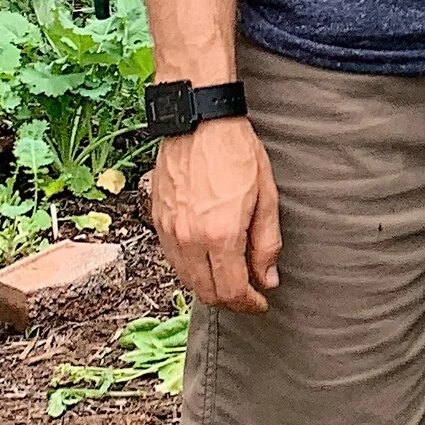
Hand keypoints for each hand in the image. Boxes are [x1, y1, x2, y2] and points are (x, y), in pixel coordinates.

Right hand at [148, 112, 281, 311]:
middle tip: (247, 294)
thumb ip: (266, 243)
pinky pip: (173, 258)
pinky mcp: (157, 219)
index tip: (260, 302)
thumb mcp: (265, 196)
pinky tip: (208, 258)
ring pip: (186, 278)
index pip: (231, 290)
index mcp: (220, 235)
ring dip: (208, 286)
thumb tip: (267, 279)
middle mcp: (189, 238)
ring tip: (230, 277)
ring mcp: (169, 230)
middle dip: (229, 301)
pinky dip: (191, 268)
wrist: (199, 120)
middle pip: (205, 292)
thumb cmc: (236, 151)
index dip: (248, 304)